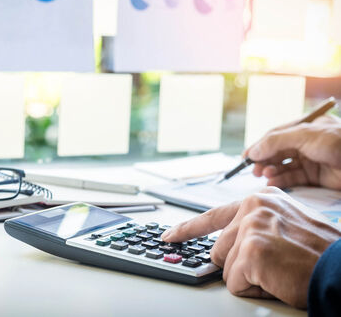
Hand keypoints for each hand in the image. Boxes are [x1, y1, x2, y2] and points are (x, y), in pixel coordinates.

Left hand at [161, 187, 340, 307]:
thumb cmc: (317, 253)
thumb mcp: (284, 225)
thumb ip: (252, 226)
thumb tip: (224, 245)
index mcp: (259, 199)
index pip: (213, 215)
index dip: (188, 229)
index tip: (170, 236)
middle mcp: (252, 207)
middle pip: (219, 248)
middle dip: (240, 263)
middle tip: (273, 263)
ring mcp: (250, 227)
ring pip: (225, 267)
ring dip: (248, 276)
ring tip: (278, 269)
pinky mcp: (251, 250)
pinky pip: (233, 282)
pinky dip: (253, 288)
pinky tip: (276, 278)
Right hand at [244, 116, 340, 189]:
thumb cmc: (337, 143)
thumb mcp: (304, 135)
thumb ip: (276, 141)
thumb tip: (253, 151)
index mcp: (304, 127)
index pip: (275, 135)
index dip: (259, 146)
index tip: (246, 157)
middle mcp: (306, 143)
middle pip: (277, 152)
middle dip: (264, 160)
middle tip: (253, 170)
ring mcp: (310, 160)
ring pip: (283, 166)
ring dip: (271, 171)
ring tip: (265, 175)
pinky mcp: (315, 177)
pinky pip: (293, 178)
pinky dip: (281, 180)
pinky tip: (273, 182)